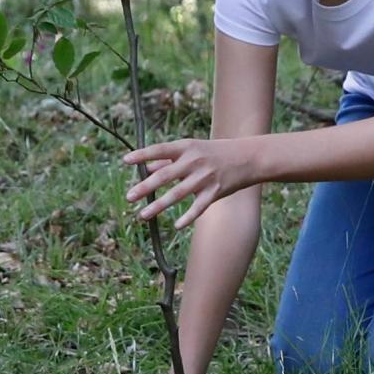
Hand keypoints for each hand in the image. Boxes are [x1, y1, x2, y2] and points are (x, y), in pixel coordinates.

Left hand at [123, 137, 255, 228]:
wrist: (247, 157)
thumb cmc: (215, 153)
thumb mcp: (192, 150)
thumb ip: (168, 159)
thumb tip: (146, 167)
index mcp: (187, 147)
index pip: (160, 150)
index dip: (142, 155)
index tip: (125, 161)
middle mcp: (194, 161)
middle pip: (166, 175)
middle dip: (146, 187)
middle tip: (129, 197)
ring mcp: (205, 177)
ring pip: (178, 193)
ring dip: (159, 205)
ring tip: (143, 215)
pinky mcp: (215, 191)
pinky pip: (199, 206)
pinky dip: (188, 216)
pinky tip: (176, 225)